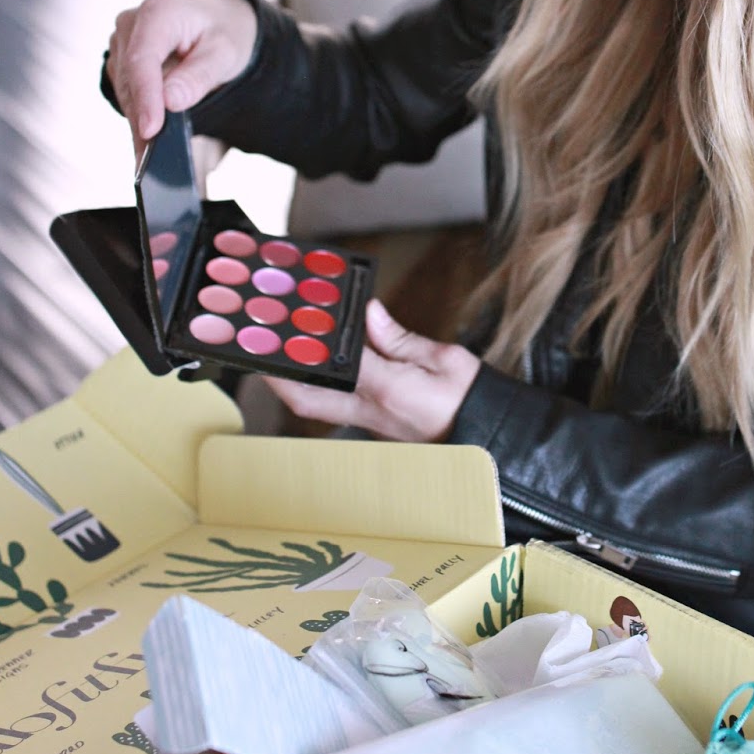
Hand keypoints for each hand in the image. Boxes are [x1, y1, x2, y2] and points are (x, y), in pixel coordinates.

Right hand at [108, 0, 257, 146]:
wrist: (218, 22)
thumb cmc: (223, 32)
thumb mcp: (225, 52)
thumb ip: (198, 76)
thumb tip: (171, 102)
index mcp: (157, 14)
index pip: (142, 59)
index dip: (145, 98)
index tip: (151, 131)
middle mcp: (131, 26)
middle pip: (130, 82)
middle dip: (142, 121)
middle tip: (154, 163)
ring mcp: (122, 46)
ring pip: (125, 94)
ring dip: (139, 125)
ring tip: (154, 161)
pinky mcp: (122, 65)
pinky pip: (127, 97)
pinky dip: (140, 120)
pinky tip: (152, 143)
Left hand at [266, 299, 480, 442]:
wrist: (492, 438)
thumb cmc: (473, 400)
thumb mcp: (445, 359)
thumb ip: (402, 340)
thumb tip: (371, 315)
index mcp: (390, 391)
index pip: (337, 365)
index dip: (308, 347)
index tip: (286, 330)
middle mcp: (373, 413)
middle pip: (309, 402)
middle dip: (280, 378)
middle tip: (261, 353)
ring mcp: (373, 424)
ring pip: (319, 407)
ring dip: (296, 384)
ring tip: (283, 355)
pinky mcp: (378, 427)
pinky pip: (339, 407)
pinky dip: (323, 387)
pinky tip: (322, 368)